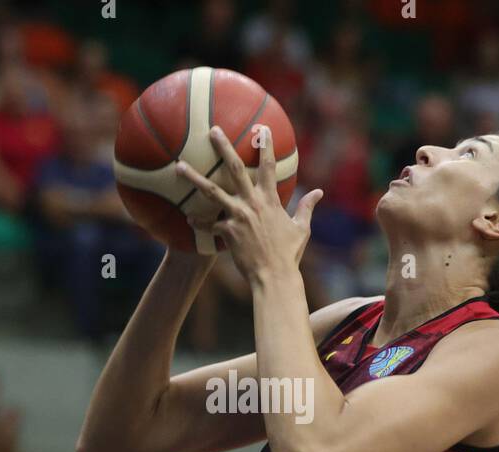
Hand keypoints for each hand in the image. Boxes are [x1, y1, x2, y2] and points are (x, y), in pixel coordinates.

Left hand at [175, 125, 321, 282]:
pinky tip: (187, 219)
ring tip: (179, 166)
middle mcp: (252, 203)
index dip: (266, 145)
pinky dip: (198, 222)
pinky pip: (208, 224)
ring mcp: (238, 216)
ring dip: (194, 177)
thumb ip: (307, 207)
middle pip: (235, 169)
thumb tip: (319, 192)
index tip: (261, 128)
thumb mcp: (301, 228)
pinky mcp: (227, 232)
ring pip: (211, 192)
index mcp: (270, 199)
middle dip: (223, 147)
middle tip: (212, 131)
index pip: (269, 166)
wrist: (275, 276)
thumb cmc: (289, 254)